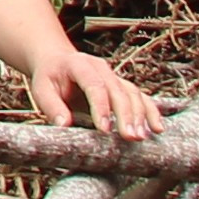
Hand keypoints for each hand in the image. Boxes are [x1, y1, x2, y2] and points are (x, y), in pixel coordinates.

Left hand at [32, 49, 165, 138]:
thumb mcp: (41, 88)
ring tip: (141, 137)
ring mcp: (114, 76)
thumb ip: (51, 105)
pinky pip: (141, 98)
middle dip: (126, 115)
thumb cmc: (49, 78)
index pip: (95, 85)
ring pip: (133, 94)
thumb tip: (64, 125)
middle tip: (130, 137)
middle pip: (118, 91)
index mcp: (80, 65)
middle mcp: (101, 68)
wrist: (57, 62)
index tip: (105, 130)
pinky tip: (157, 128)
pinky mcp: (122, 86)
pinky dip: (151, 112)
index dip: (101, 107)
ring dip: (140, 116)